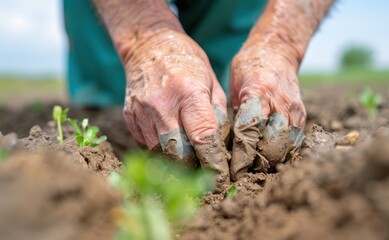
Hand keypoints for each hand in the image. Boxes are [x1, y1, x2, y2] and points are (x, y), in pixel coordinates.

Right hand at [122, 29, 229, 187]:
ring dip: (176, 161)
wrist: (148, 45)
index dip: (214, 162)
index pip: (202, 138)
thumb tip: (220, 147)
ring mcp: (141, 112)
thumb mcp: (211, 82)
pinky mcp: (129, 117)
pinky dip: (161, 150)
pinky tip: (171, 144)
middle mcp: (161, 105)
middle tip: (205, 172)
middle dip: (194, 167)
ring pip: (160, 153)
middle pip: (179, 153)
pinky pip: (146, 145)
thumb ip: (217, 115)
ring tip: (189, 161)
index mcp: (188, 93)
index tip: (221, 177)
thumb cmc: (187, 62)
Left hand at [230, 45, 305, 179]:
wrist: (277, 50)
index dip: (242, 157)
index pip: (250, 133)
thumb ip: (236, 116)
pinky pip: (295, 141)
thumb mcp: (234, 87)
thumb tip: (228, 148)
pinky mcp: (302, 115)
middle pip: (272, 145)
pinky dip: (283, 152)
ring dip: (272, 161)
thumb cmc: (249, 67)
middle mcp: (280, 103)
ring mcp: (294, 109)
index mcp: (258, 94)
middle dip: (258, 164)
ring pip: (287, 146)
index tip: (233, 172)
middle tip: (244, 174)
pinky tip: (270, 158)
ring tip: (256, 169)